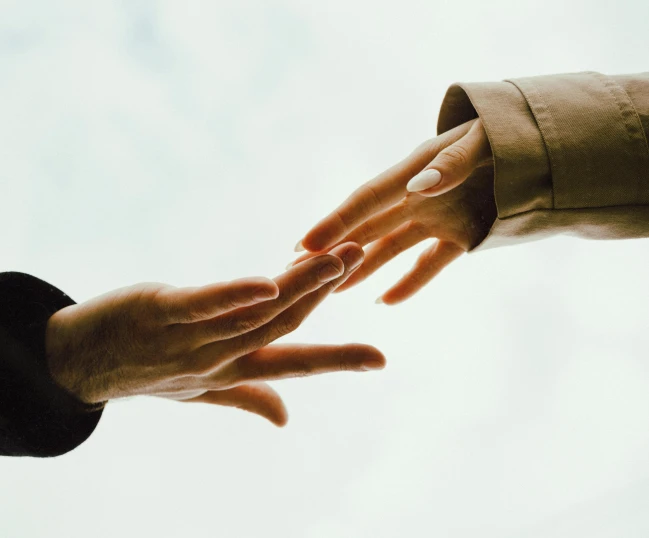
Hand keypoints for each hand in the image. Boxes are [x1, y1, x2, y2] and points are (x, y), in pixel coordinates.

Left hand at [45, 242, 383, 425]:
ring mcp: (188, 338)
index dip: (336, 362)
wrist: (76, 365)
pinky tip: (268, 281)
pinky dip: (237, 295)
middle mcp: (216, 358)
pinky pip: (204, 306)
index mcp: (230, 371)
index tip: (381, 360)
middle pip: (280, 325)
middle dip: (323, 293)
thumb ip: (246, 397)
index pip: (291, 364)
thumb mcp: (200, 389)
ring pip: (254, 313)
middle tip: (361, 257)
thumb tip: (287, 420)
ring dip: (298, 285)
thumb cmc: (145, 371)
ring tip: (336, 255)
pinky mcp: (160, 312)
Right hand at [293, 118, 495, 304]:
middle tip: (292, 272)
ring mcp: (437, 219)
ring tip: (330, 291)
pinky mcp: (460, 237)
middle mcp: (417, 196)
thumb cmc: (511, 132)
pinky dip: (409, 283)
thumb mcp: (486, 139)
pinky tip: (385, 302)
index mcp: (416, 169)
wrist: (546, 145)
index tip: (304, 246)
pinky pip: (429, 265)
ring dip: (360, 268)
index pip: (367, 200)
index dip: (336, 223)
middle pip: (366, 228)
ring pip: (389, 249)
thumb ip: (454, 162)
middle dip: (331, 249)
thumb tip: (418, 187)